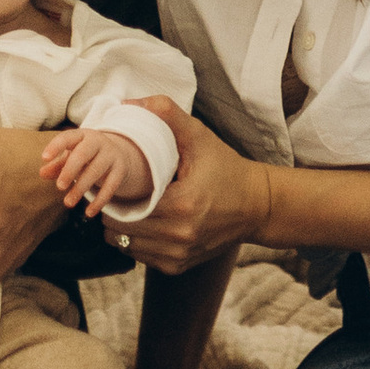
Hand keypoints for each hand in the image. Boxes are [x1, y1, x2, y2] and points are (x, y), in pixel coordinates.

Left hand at [40, 125, 155, 213]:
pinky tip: (89, 213)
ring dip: (81, 188)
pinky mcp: (120, 170)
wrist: (117, 152)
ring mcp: (110, 155)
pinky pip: (111, 186)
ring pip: (95, 171)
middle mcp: (97, 142)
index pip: (67, 137)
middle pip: (83, 154)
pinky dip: (100, 200)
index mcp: (81, 135)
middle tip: (59, 187)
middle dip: (70, 170)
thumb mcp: (71, 155)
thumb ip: (57, 164)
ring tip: (68, 203)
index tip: (43, 158)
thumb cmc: (86, 154)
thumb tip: (42, 173)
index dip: (55, 146)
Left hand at [88, 100, 270, 275]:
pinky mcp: (179, 265)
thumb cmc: (226, 168)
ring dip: (121, 228)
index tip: (113, 179)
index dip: (112, 193)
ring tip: (127, 205)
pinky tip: (143, 221)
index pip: (125, 207)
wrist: (256, 205)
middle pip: (121, 229)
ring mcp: (179, 255)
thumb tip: (130, 103)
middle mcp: (180, 236)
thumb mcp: (199, 136)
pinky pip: (142, 257)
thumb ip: (166, 114)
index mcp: (182, 205)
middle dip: (113, 210)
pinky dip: (136, 241)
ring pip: (127, 246)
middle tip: (117, 191)